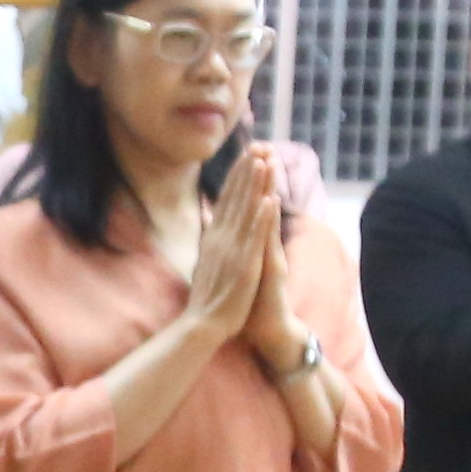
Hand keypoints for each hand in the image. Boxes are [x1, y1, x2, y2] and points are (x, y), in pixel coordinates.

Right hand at [180, 155, 275, 343]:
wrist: (202, 325)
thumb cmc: (208, 296)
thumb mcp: (206, 260)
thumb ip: (210, 239)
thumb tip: (210, 221)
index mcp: (214, 237)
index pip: (226, 199)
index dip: (236, 175)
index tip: (246, 154)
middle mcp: (221, 239)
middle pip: (236, 199)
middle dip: (247, 172)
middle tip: (257, 145)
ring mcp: (232, 251)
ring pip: (246, 212)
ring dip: (255, 187)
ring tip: (264, 163)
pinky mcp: (244, 266)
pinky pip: (254, 239)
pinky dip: (261, 219)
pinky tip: (268, 201)